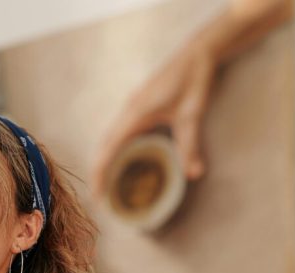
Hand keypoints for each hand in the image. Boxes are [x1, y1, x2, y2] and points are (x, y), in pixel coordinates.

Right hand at [91, 46, 215, 198]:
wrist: (197, 53)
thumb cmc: (194, 80)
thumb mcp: (192, 115)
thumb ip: (190, 146)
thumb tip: (193, 175)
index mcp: (135, 114)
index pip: (108, 150)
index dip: (99, 174)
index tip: (97, 196)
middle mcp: (128, 111)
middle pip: (103, 147)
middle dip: (98, 173)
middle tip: (98, 198)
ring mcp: (131, 109)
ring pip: (108, 140)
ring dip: (103, 162)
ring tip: (104, 185)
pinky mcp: (137, 108)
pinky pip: (118, 133)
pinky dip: (113, 152)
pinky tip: (119, 163)